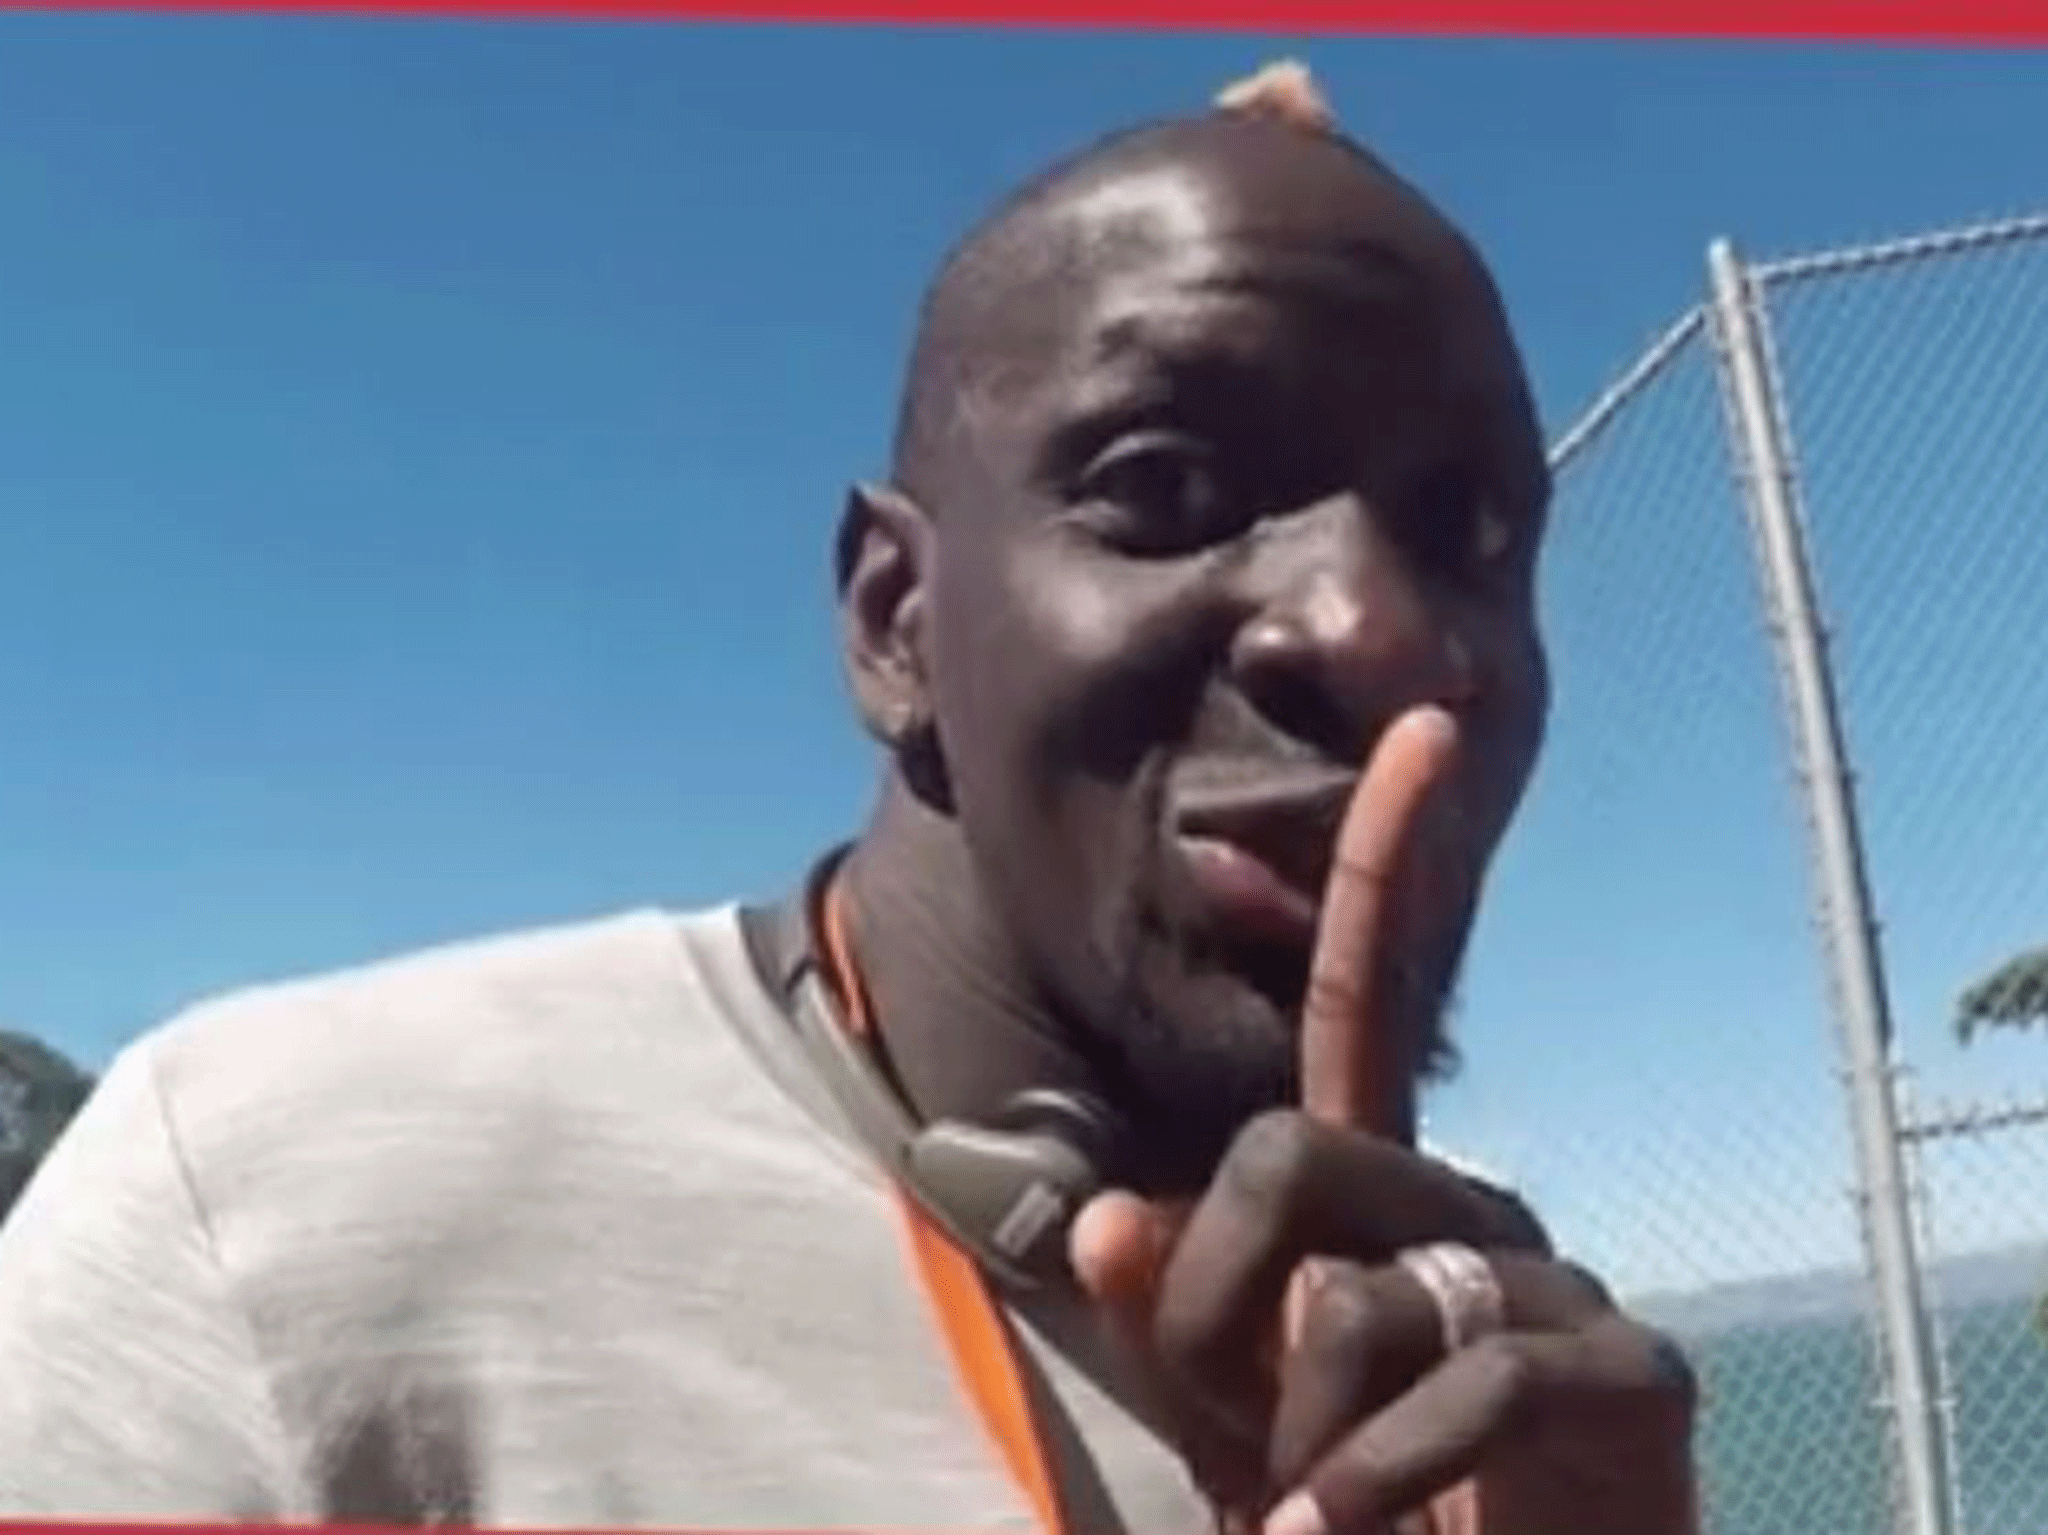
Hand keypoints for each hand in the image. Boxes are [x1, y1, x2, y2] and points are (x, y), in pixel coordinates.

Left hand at [1070, 709, 1698, 1534]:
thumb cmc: (1354, 1503)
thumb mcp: (1232, 1406)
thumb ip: (1167, 1310)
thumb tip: (1105, 1219)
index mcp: (1382, 1183)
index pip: (1367, 999)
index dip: (1386, 859)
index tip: (1424, 725)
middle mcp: (1475, 1198)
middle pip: (1288, 1156)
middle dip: (1211, 1308)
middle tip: (1234, 1429)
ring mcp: (1558, 1279)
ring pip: (1355, 1294)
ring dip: (1298, 1434)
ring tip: (1315, 1518)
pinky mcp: (1632, 1375)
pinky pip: (1471, 1385)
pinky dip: (1378, 1480)